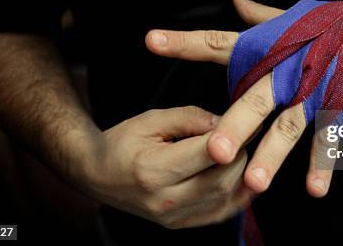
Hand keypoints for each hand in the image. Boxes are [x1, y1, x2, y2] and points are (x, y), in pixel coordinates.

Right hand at [78, 106, 250, 228]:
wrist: (97, 174)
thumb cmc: (123, 142)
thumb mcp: (152, 119)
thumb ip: (191, 118)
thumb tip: (228, 122)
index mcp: (153, 170)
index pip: (208, 153)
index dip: (234, 134)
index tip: (245, 119)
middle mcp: (164, 200)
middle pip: (222, 179)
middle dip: (240, 154)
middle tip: (242, 134)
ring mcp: (173, 217)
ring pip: (226, 197)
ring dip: (241, 172)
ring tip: (238, 150)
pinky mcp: (181, 224)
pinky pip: (221, 212)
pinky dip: (237, 192)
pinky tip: (239, 174)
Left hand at [145, 0, 333, 197]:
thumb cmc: (328, 22)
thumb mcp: (290, 15)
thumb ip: (258, 16)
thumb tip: (235, 0)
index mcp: (267, 47)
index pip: (218, 43)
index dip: (184, 43)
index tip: (151, 42)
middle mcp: (286, 70)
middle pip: (255, 98)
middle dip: (236, 125)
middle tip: (216, 151)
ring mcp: (312, 91)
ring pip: (289, 126)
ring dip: (273, 155)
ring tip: (254, 183)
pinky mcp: (337, 108)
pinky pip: (329, 140)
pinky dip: (323, 165)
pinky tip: (314, 190)